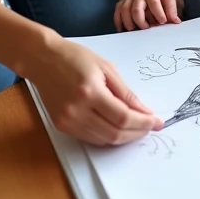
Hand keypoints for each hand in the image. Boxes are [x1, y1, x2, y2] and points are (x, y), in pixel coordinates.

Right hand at [29, 37, 162, 145]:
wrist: (42, 59)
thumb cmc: (75, 57)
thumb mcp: (106, 68)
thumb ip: (126, 92)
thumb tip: (144, 111)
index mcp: (90, 92)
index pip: (123, 117)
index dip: (143, 122)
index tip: (157, 122)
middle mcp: (77, 110)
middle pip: (115, 133)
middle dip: (137, 132)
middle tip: (150, 126)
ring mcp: (67, 121)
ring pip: (104, 140)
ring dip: (124, 137)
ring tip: (137, 127)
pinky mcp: (62, 126)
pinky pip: (91, 138)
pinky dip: (108, 136)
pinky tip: (118, 127)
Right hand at [114, 0, 180, 30]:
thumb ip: (171, 10)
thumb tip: (175, 22)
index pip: (153, 3)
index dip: (158, 13)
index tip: (163, 22)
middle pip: (136, 8)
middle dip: (141, 21)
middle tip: (147, 28)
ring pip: (124, 10)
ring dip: (129, 22)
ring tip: (135, 30)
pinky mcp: (124, 2)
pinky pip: (118, 11)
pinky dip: (118, 21)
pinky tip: (123, 29)